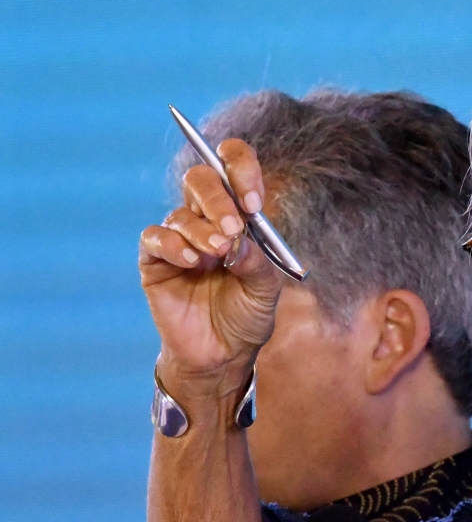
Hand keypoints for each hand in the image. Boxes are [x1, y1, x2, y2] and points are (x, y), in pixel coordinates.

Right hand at [139, 139, 281, 393]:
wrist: (224, 354)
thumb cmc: (248, 316)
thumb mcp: (266, 289)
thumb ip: (257, 260)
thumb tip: (237, 238)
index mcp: (238, 214)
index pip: (232, 167)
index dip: (240, 169)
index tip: (254, 201)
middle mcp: (206, 218)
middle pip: (201, 179)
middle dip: (219, 198)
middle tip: (235, 227)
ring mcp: (180, 238)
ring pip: (182, 212)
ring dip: (202, 229)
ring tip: (218, 254)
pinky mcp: (155, 260)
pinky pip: (155, 237)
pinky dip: (173, 244)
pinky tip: (192, 261)